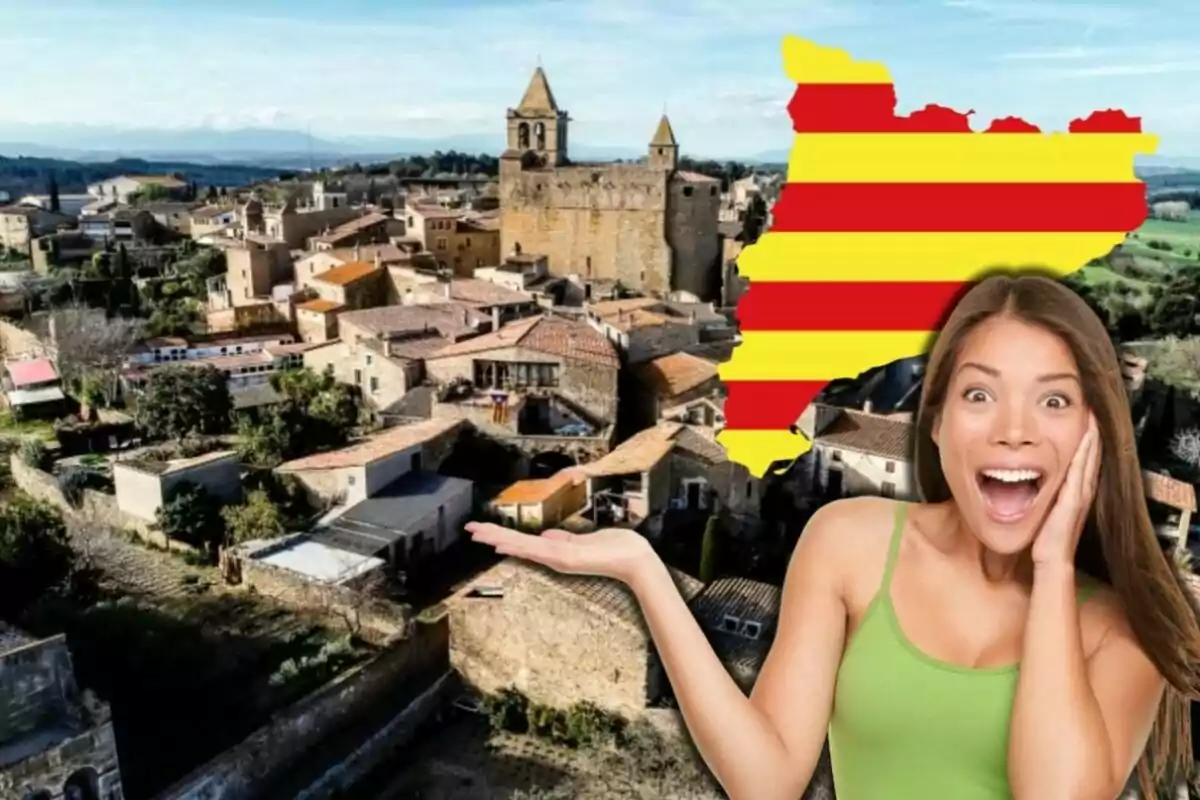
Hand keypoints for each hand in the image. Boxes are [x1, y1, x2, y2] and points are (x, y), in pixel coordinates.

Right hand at [466, 522, 659, 588]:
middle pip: (517, 544)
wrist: (634, 560)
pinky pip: (536, 549)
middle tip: (469, 529)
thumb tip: (547, 535)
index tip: (485, 531)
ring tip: (477, 533)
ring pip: (521, 546)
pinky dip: (518, 545)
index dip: (504, 536)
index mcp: (558, 551)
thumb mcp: (585, 540)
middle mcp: (554, 556)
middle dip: (493, 536)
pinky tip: (503, 542)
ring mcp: (557, 558)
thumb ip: (566, 539)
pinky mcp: (564, 557)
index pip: (525, 542)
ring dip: (498, 538)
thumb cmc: (616, 548)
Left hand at [1030, 413, 1100, 567]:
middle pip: (1090, 458)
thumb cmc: (1044, 541)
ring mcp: (1079, 496)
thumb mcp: (1044, 513)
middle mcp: (1080, 493)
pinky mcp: (1073, 500)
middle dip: (1092, 436)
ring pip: (1088, 462)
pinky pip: (1080, 472)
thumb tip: (1027, 486)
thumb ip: (1042, 499)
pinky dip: (1085, 455)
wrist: (1051, 561)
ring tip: (1092, 417)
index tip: (1085, 423)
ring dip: (1091, 440)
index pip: (1082, 464)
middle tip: (1092, 411)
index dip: (1086, 444)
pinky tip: (1085, 439)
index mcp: (1074, 495)